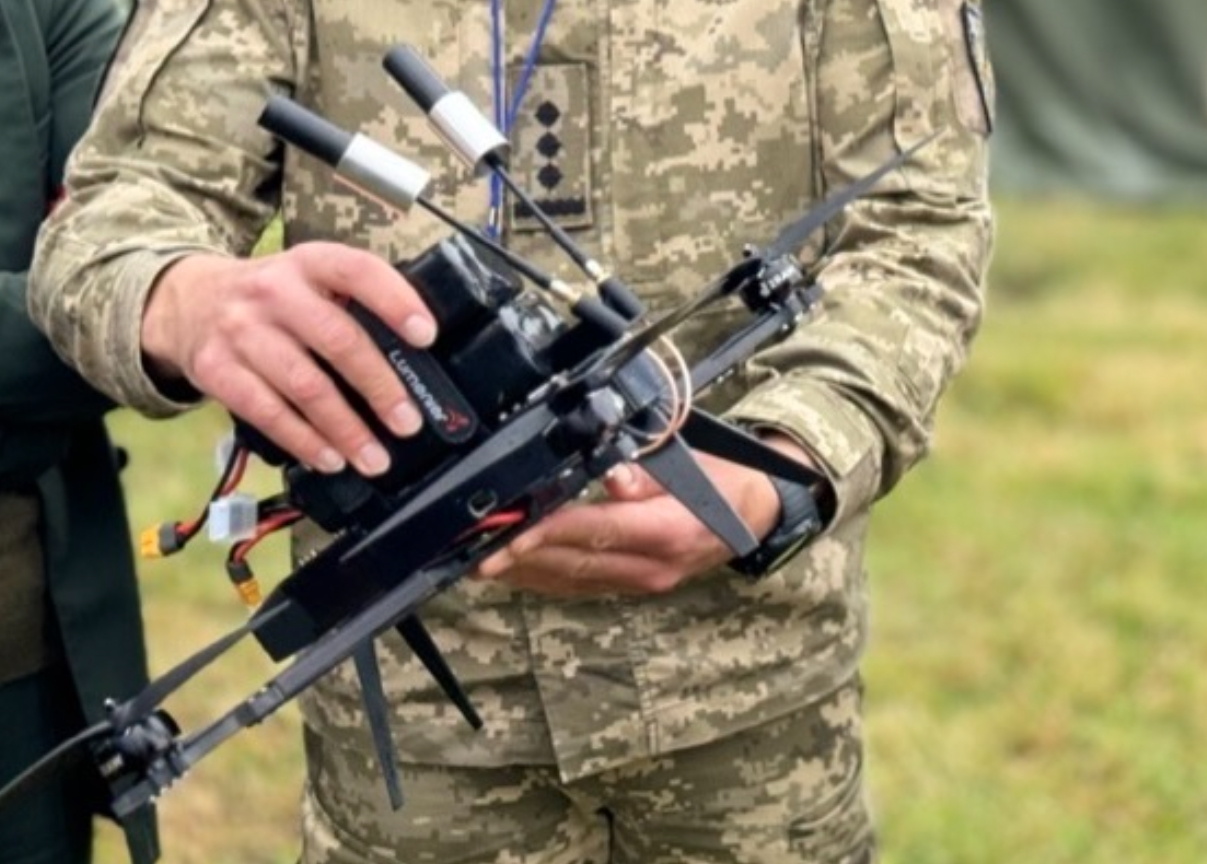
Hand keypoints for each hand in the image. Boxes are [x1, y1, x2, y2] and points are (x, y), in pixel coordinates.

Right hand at [140, 242, 436, 474]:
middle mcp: (273, 291)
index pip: (358, 271)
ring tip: (375, 457)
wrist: (188, 301)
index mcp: (308, 263)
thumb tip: (414, 358)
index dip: (395, 301)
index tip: (426, 336)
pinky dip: (304, 441)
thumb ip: (354, 305)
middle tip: (408, 422)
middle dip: (379, 387)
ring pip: (305, 386)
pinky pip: (267, 412)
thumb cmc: (273, 298)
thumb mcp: (310, 280)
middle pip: (337, 340)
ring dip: (346, 429)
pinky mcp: (217, 370)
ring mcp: (241, 331)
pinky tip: (330, 458)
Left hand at [475, 436, 814, 595]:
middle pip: (574, 562)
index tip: (508, 534)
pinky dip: (544, 577)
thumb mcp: (693, 465)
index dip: (548, 534)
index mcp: (667, 532)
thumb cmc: (722, 482)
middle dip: (520, 557)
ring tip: (478, 561)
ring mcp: (643, 582)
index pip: (596, 532)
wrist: (755, 516)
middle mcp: (652, 567)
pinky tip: (514, 569)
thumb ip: (648, 473)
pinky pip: (580, 585)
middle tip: (472, 551)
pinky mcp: (633, 586)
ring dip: (523, 571)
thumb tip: (614, 477)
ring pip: (571, 580)